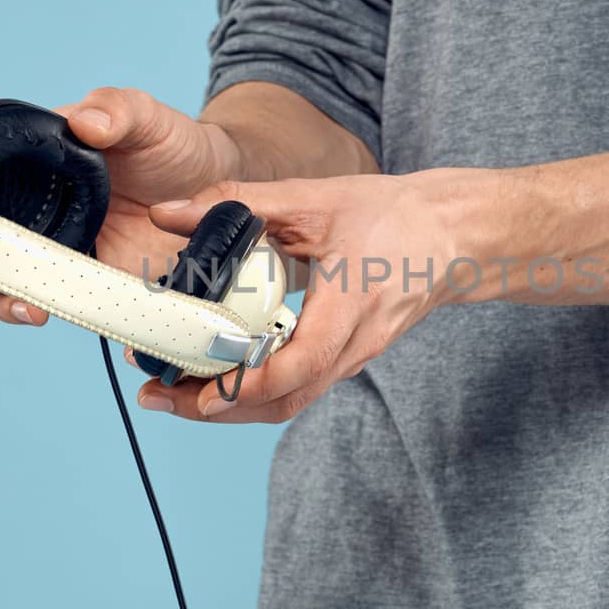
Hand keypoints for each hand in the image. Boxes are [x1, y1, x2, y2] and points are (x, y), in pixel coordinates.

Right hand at [0, 87, 243, 324]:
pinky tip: (54, 317)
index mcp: (31, 165)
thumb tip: (85, 122)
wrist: (221, 186)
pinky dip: (47, 313)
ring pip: (6, 280)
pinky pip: (58, 304)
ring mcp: (60, 250)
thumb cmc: (174, 144)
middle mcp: (35, 209)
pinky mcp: (91, 284)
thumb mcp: (147, 117)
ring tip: (24, 308)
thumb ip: (117, 111)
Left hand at [135, 171, 470, 422]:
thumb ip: (240, 201)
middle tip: (157, 397)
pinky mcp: (345, 358)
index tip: (203, 392)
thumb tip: (168, 212)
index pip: (301, 363)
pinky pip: (296, 389)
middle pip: (283, 401)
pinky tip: (214, 375)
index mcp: (351, 306)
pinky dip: (252, 392)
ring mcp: (351, 358)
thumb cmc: (392, 216)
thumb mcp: (315, 199)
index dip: (250, 384)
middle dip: (216, 409)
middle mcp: (353, 346)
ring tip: (172, 393)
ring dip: (228, 406)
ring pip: (287, 402)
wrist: (451, 238)